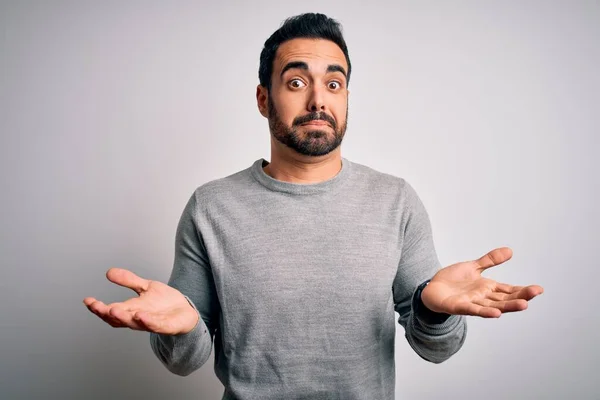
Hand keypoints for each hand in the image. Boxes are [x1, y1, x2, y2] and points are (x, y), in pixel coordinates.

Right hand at [83, 268, 198, 334]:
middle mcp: (137, 318)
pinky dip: (147, 321)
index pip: (110, 311)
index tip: (87, 300)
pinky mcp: (165, 326)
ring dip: (123, 318)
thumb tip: (109, 272)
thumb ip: (128, 280)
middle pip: (117, 319)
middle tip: (96, 306)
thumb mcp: (146, 287)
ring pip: (133, 323)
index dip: (98, 307)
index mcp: (131, 310)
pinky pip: (155, 325)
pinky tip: (140, 315)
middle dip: (105, 313)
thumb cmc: (164, 303)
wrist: (185, 312)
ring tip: (112, 310)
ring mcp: (150, 323)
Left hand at [421, 247, 543, 317]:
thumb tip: (510, 251)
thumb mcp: (473, 267)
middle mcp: (483, 297)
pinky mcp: (459, 306)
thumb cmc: (452, 281)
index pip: (509, 290)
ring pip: (493, 306)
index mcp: (488, 288)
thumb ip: (490, 260)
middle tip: (536, 293)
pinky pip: (473, 310)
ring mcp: (472, 303)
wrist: (431, 289)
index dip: (523, 290)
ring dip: (508, 307)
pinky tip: (496, 314)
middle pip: (505, 299)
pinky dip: (485, 312)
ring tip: (524, 305)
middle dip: (521, 297)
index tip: (539, 289)